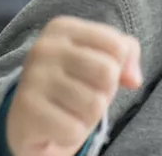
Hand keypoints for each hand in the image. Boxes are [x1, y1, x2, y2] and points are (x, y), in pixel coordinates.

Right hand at [6, 16, 142, 155]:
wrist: (28, 119)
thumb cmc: (72, 82)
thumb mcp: (100, 57)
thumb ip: (127, 53)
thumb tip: (134, 79)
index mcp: (62, 28)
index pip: (117, 47)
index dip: (117, 68)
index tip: (94, 73)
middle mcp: (44, 47)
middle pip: (108, 74)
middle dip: (104, 92)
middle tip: (82, 94)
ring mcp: (33, 77)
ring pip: (95, 105)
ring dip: (89, 116)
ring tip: (69, 109)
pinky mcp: (28, 109)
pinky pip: (75, 130)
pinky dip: (72, 133)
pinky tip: (57, 125)